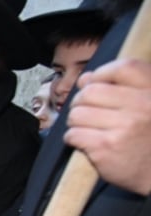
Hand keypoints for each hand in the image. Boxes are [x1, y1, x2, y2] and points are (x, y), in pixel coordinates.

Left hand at [64, 58, 150, 195]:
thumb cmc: (147, 138)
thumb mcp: (147, 106)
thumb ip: (121, 87)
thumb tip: (85, 79)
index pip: (123, 67)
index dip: (101, 74)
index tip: (94, 84)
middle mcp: (141, 106)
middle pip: (91, 92)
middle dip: (81, 102)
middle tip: (85, 113)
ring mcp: (123, 127)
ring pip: (77, 114)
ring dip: (75, 122)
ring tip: (86, 129)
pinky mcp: (106, 148)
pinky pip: (73, 134)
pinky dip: (73, 139)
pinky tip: (84, 143)